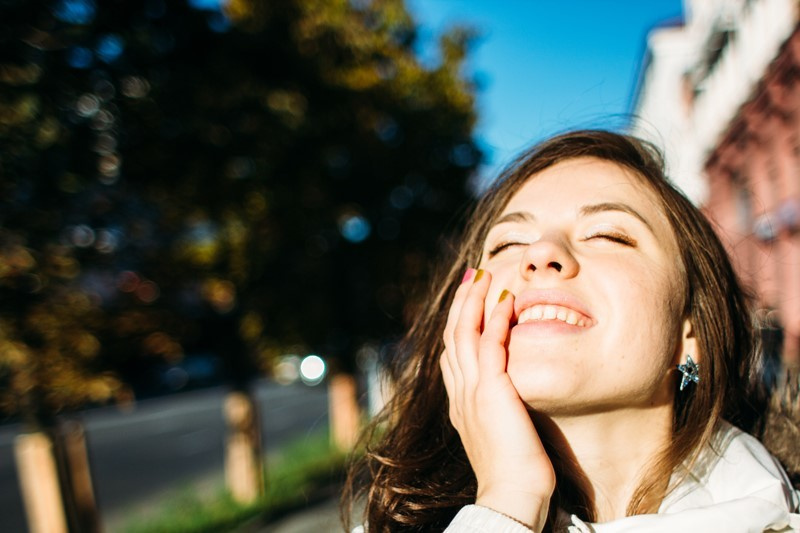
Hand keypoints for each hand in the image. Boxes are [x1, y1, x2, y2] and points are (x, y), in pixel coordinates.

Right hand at [441, 268, 554, 530]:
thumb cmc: (514, 473)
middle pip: (453, 335)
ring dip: (473, 301)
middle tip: (472, 275)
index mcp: (461, 403)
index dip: (459, 322)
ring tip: (483, 275)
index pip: (452, 353)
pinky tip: (505, 300)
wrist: (512, 496)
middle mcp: (460, 393)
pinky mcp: (491, 392)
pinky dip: (496, 320)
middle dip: (462, 302)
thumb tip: (505, 400)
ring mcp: (472, 391)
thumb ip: (495, 411)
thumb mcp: (498, 434)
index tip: (469, 300)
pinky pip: (490, 346)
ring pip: (464, 334)